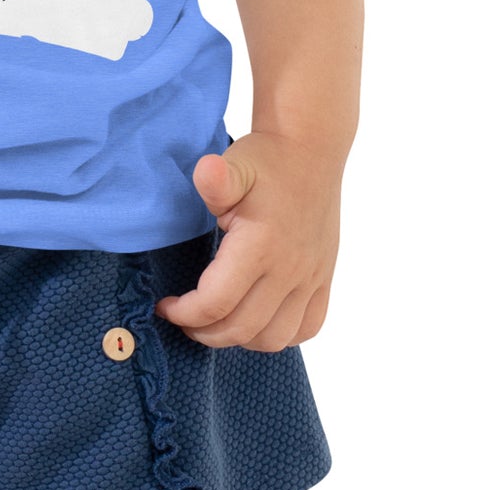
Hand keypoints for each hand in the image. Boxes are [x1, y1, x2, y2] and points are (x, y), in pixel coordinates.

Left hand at [153, 132, 343, 351]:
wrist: (310, 150)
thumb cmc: (267, 160)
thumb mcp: (235, 164)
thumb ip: (216, 179)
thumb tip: (206, 172)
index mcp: (261, 245)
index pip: (216, 303)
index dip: (184, 313)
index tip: (166, 305)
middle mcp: (289, 269)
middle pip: (241, 328)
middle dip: (204, 332)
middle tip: (184, 319)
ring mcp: (311, 277)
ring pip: (274, 338)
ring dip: (239, 339)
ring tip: (217, 323)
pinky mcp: (324, 278)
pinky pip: (307, 328)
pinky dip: (279, 335)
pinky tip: (257, 321)